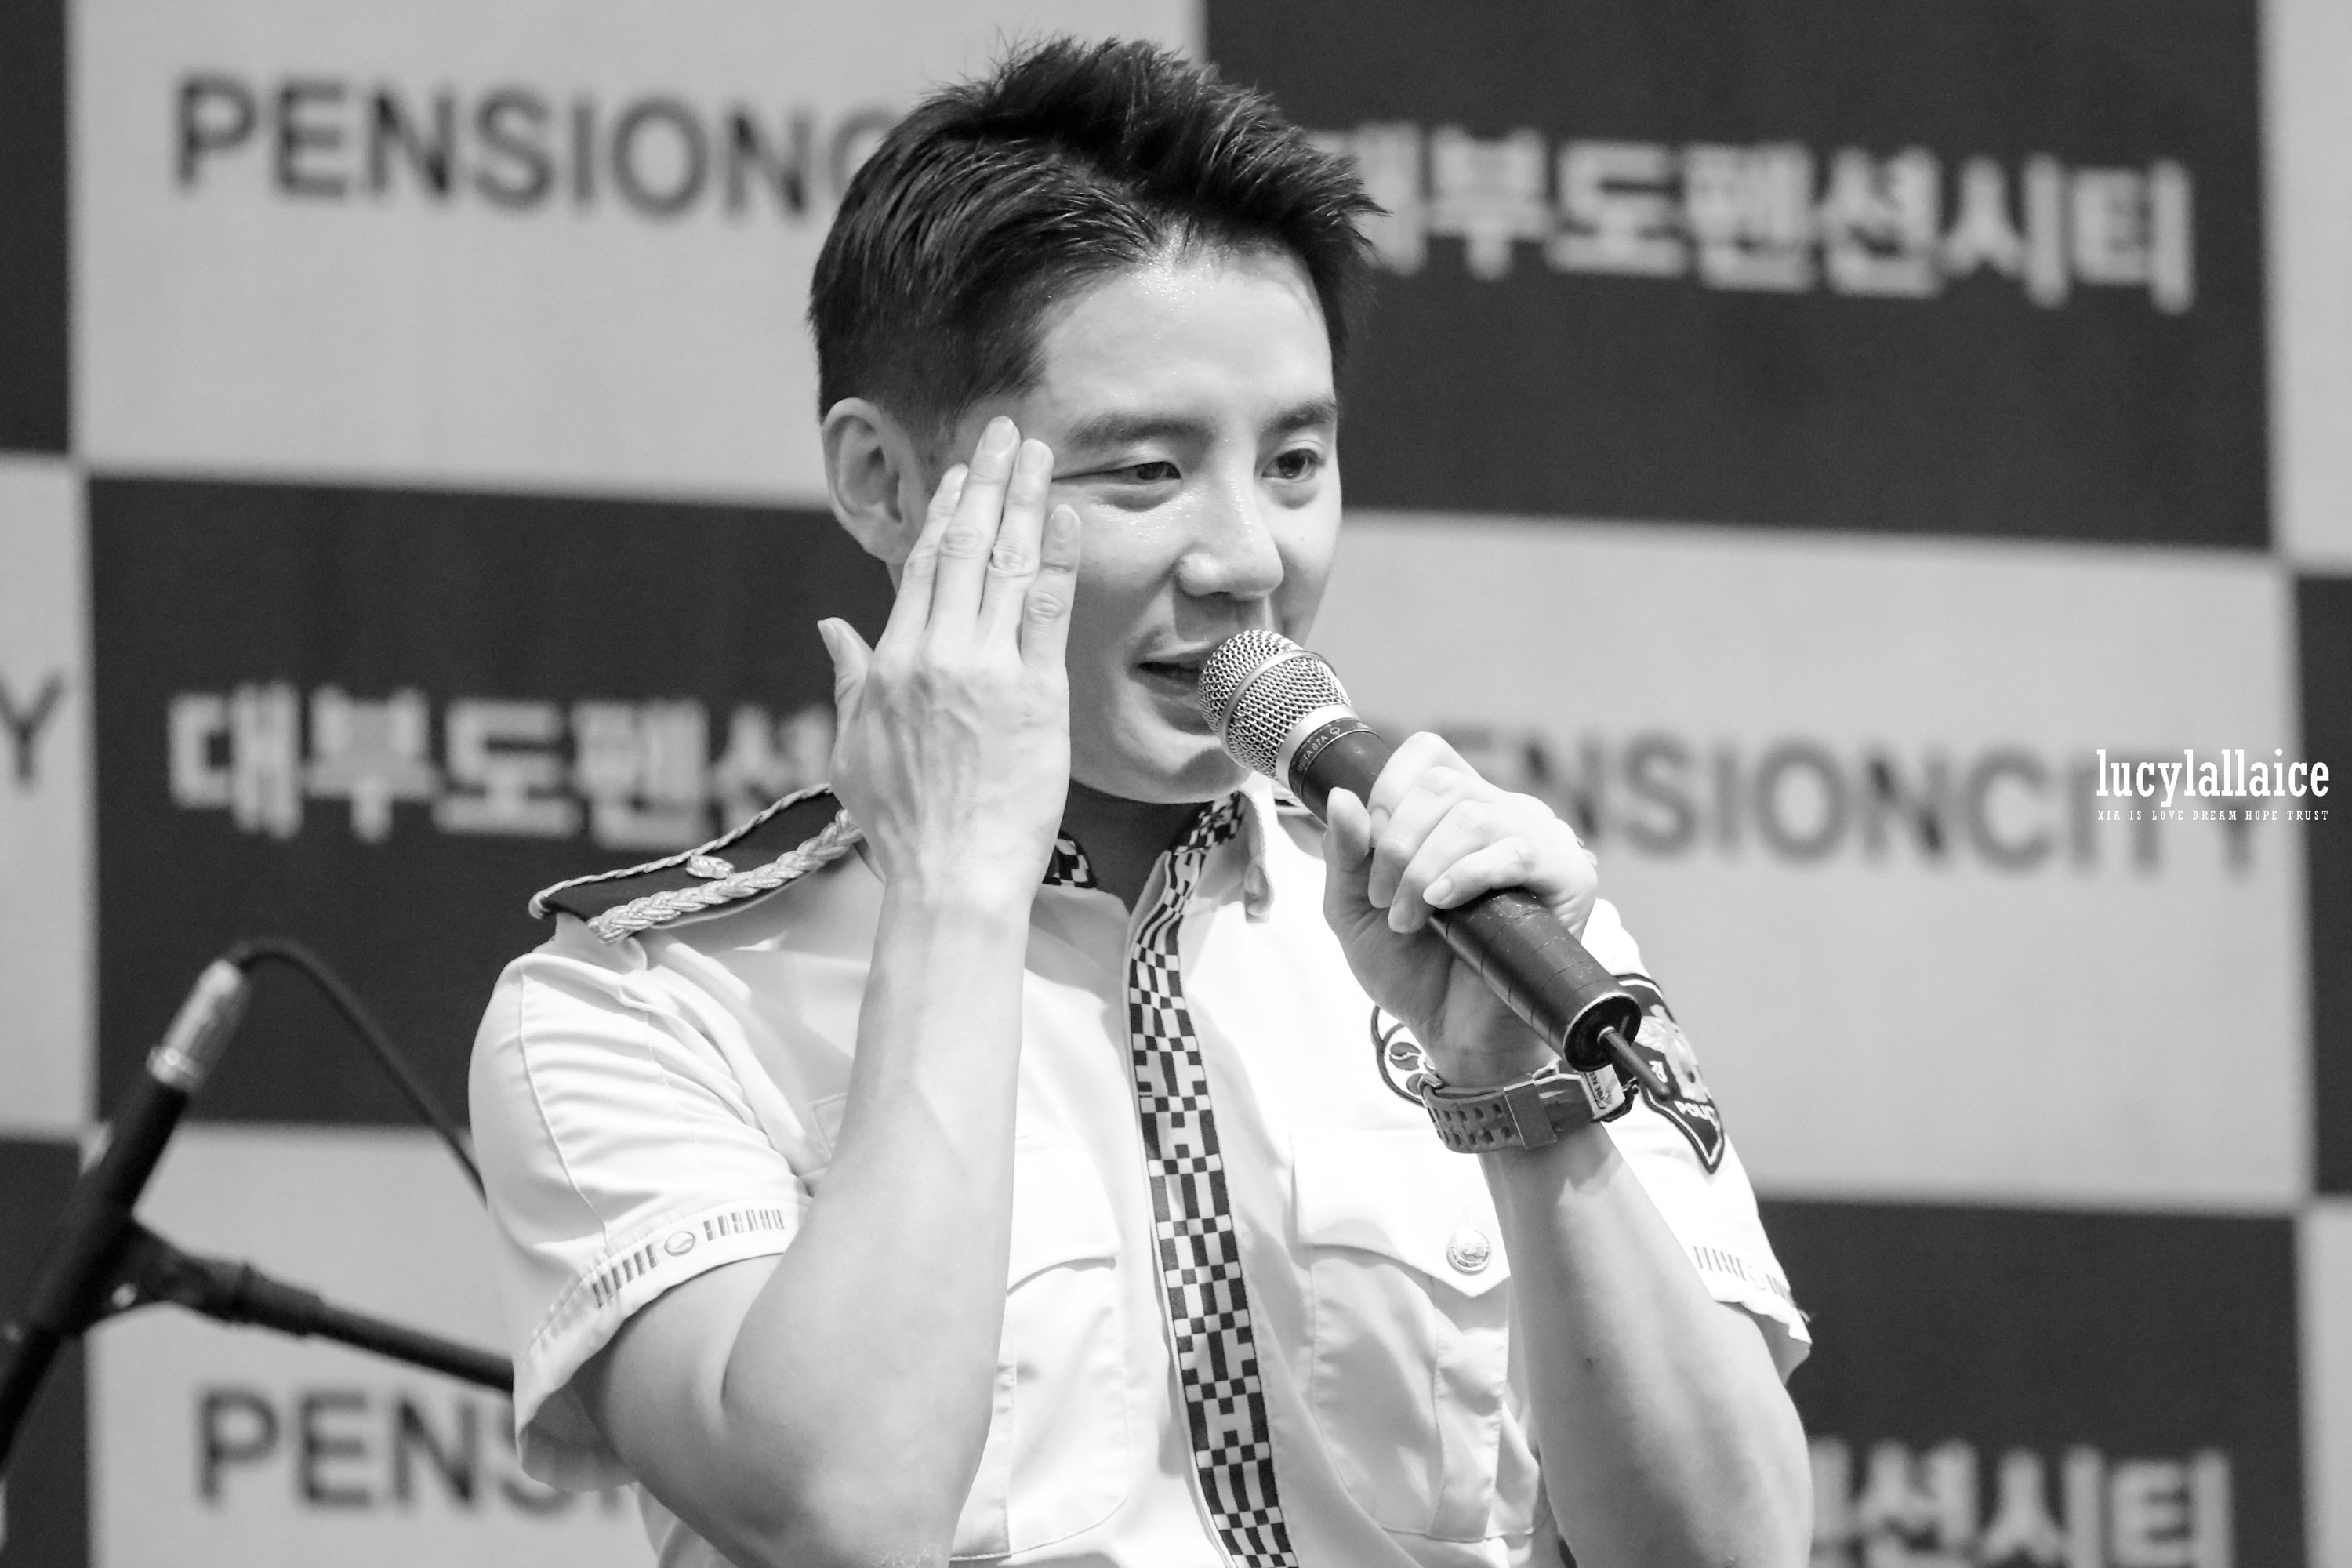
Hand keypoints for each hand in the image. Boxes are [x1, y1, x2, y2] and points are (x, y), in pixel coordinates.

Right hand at [820, 417, 1081, 905]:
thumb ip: (847, 679)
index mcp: (890, 663)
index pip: (921, 566)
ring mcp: (988, 670)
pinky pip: (1049, 610)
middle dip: (987, 481)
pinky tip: (1068, 517)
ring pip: (1007, 564)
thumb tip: (831, 628)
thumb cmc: (902, 826)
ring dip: (1026, 500)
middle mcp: (936, 654)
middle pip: (964, 546)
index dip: (945, 511)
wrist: (951, 875)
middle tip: (1007, 431)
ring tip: (1041, 453)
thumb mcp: (852, 749)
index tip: (963, 473)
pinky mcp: (1037, 694)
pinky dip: (1058, 558)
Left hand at [1320, 733, 1598, 1084]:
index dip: (1390, 789)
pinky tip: (1444, 905)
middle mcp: (1504, 814)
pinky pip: (1518, 850)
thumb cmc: (1411, 971)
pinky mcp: (1570, 878)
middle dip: (1397, 844)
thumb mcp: (1355, 908)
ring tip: (1410, 919)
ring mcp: (1541, 841)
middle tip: (1384, 900)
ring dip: (1423, 869)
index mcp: (1458, 809)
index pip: (1430, 755)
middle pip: (1444, 785)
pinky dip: (1468, 874)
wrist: (1453, 1034)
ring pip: (1474, 816)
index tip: (1371, 846)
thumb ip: (1345, 854)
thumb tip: (1342, 795)